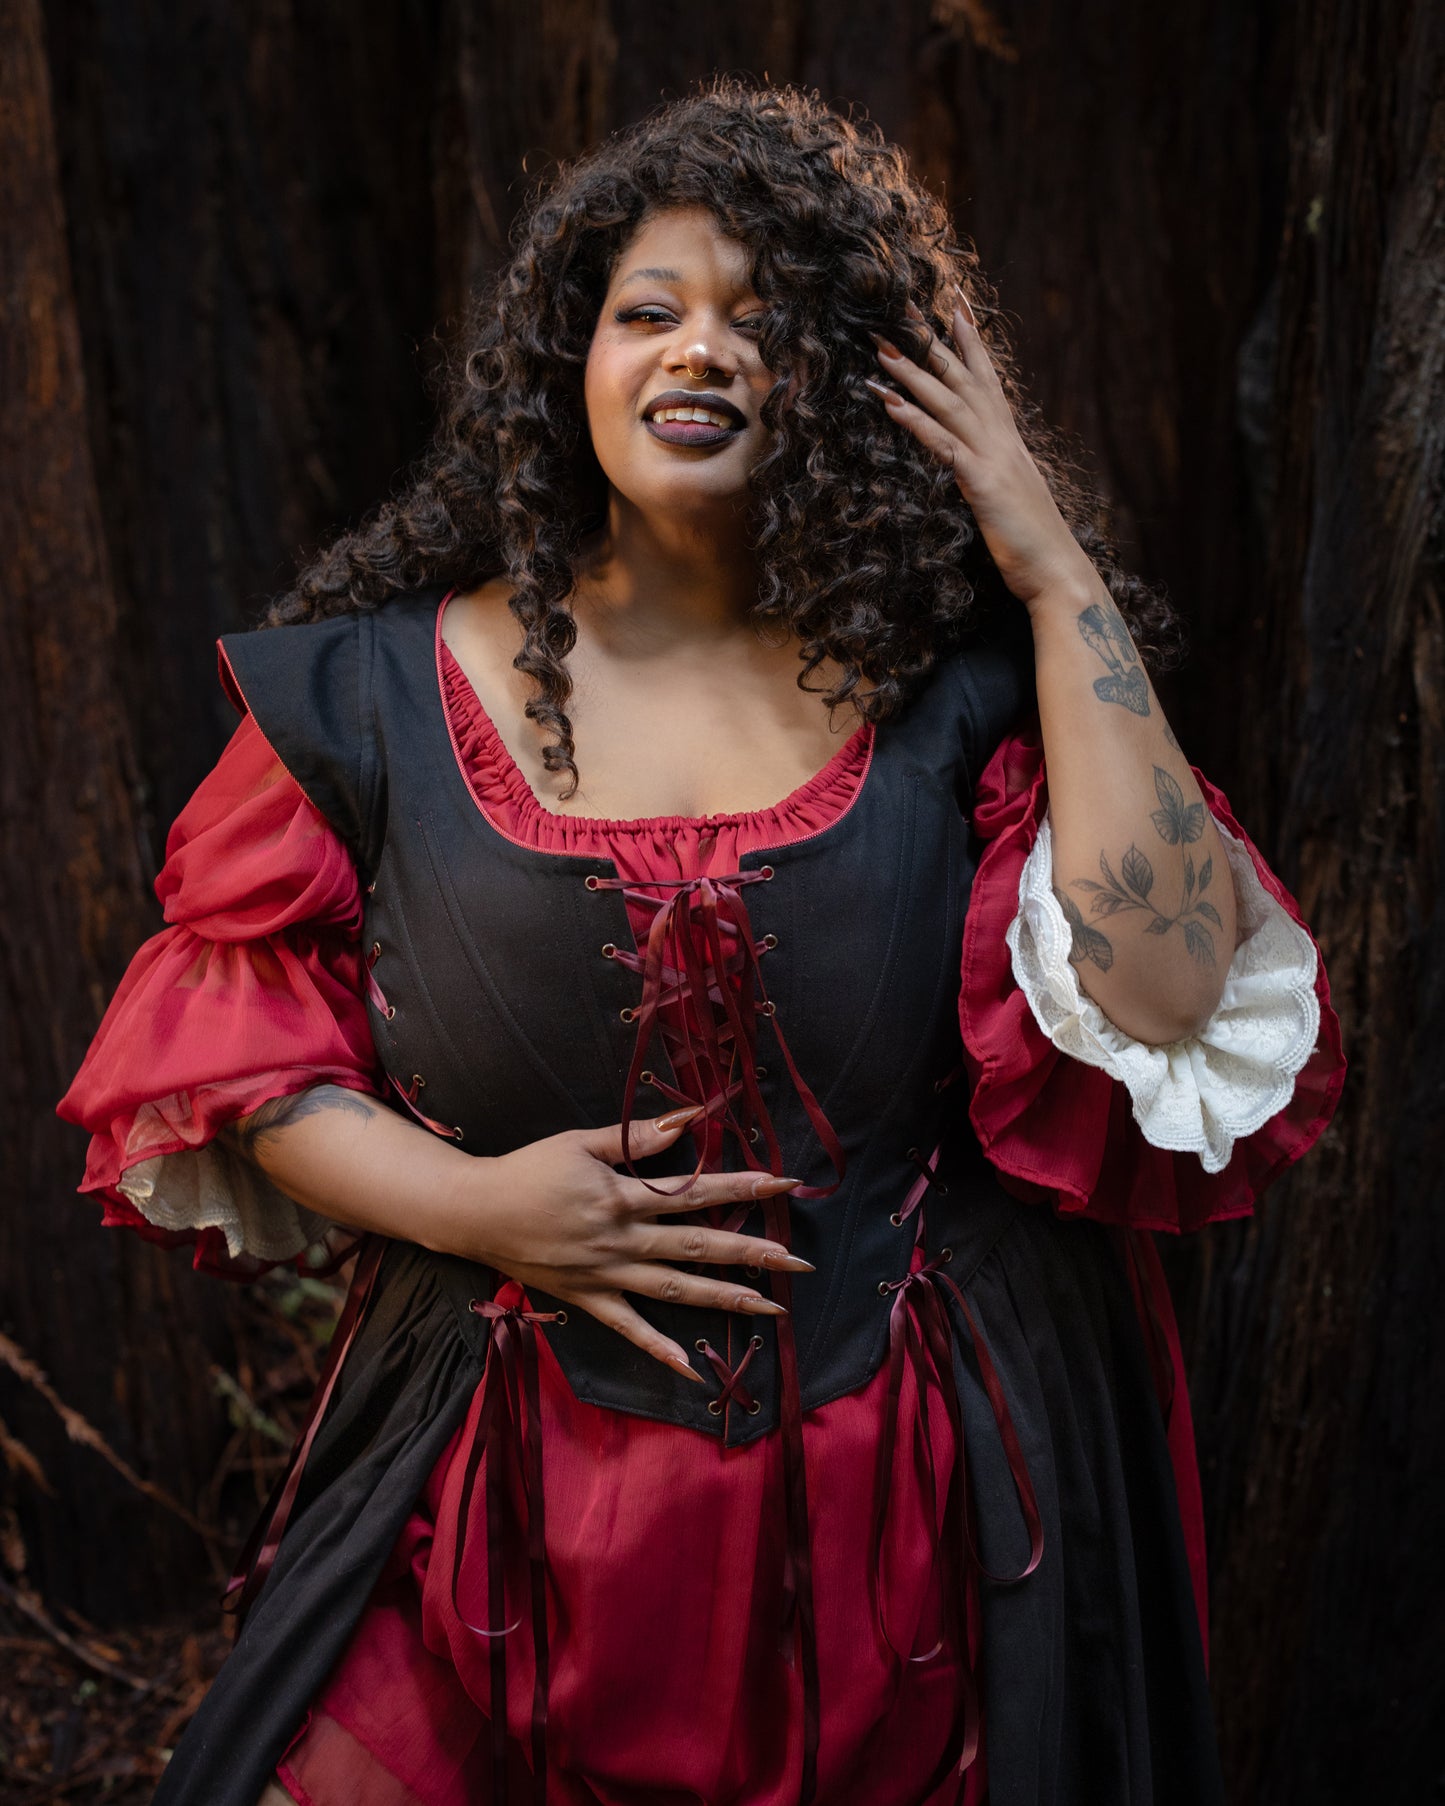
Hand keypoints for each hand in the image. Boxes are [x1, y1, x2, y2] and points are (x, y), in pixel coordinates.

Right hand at [458, 1107, 809, 1382]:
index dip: (743, 1188)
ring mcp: (606, 1275)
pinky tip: (693, 1368)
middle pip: (698, 1247)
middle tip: (799, 1262)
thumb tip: (689, 1119)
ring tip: (770, 1308)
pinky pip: (629, 1329)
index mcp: (621, 1198)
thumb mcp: (580, 1143)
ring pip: (675, 1290)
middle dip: (753, 1252)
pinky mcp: (588, 1299)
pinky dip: (660, 1349)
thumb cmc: (528, 1170)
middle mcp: (621, 1241)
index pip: (695, 1192)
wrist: (474, 1212)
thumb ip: (637, 1138)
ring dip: (724, 1298)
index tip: (785, 1185)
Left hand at [867, 292, 1095, 610]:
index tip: (955, 307)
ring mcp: (994, 459)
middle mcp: (1003, 441)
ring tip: (880, 347)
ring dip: (912, 373)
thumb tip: (980, 465)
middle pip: (963, 379)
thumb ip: (995, 474)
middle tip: (902, 306)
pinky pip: (944, 445)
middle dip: (931, 341)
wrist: (1058, 574)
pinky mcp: (983, 484)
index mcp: (1010, 442)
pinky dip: (916, 421)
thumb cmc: (1034, 544)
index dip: (971, 342)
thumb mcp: (1011, 498)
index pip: (988, 380)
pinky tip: (890, 403)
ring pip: (949, 403)